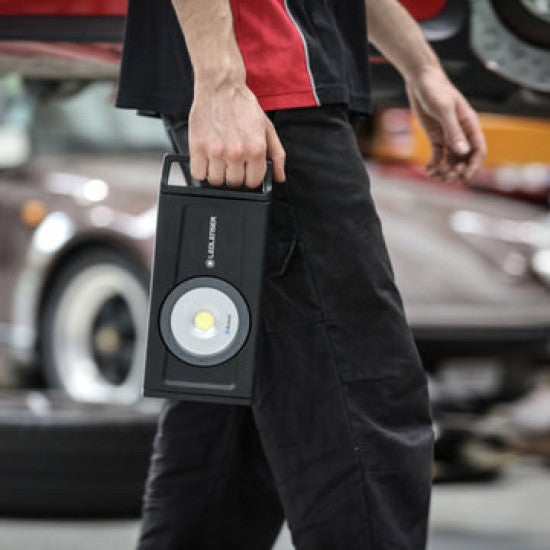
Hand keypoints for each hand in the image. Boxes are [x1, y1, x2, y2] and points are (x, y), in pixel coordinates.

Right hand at [188, 81, 285, 187]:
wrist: (221, 86)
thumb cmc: (243, 106)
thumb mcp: (267, 128)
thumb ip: (277, 155)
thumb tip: (279, 177)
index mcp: (256, 149)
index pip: (252, 182)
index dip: (249, 178)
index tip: (245, 170)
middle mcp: (236, 152)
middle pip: (233, 183)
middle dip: (233, 175)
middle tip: (231, 161)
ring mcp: (216, 151)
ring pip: (215, 181)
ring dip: (217, 173)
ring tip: (218, 159)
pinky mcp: (197, 147)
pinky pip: (198, 173)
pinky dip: (201, 169)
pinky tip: (207, 158)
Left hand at [405, 66, 486, 181]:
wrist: (421, 81)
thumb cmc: (435, 90)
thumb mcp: (443, 109)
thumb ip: (453, 131)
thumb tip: (463, 153)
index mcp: (470, 125)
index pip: (478, 150)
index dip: (473, 166)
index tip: (463, 178)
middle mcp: (462, 133)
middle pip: (465, 159)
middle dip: (457, 171)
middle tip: (445, 177)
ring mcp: (449, 136)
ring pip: (452, 160)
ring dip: (445, 170)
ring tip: (434, 176)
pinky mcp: (436, 137)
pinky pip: (438, 156)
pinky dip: (434, 164)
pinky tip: (427, 170)